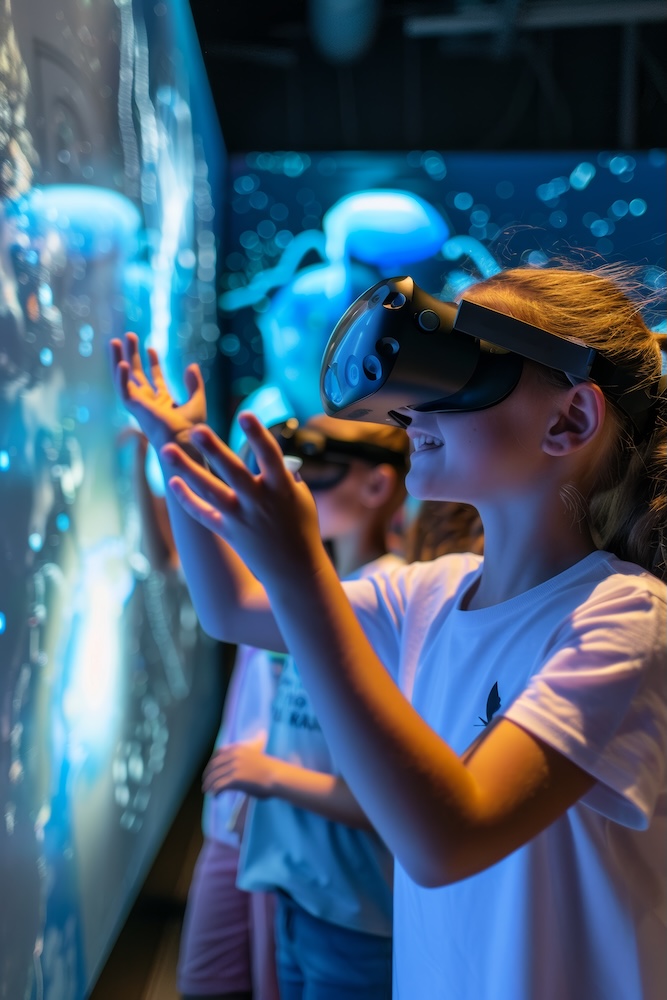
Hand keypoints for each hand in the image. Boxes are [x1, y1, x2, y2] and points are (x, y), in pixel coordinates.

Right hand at [110, 332, 205, 450]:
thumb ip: (194, 385)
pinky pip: (124, 391)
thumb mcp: (197, 402)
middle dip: (132, 355)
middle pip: (136, 375)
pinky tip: (123, 363)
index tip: (151, 348)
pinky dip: (121, 378)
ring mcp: (140, 406)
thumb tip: (191, 366)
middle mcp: (148, 404)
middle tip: (129, 336)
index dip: (152, 363)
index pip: (153, 380)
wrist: (185, 444)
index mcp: (162, 404)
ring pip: (124, 380)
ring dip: (119, 361)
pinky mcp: (135, 409)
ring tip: (116, 341)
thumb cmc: (191, 431)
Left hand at [160, 411, 323, 584]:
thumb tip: (281, 458)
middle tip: (194, 428)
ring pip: (210, 491)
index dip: (257, 434)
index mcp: (283, 488)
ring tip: (167, 450)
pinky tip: (171, 482)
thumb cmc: (303, 531)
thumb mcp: (304, 499)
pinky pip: (203, 514)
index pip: (270, 455)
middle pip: (233, 471)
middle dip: (214, 449)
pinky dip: (187, 499)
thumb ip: (289, 476)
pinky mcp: (228, 533)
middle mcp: (260, 501)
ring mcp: (242, 518)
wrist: (295, 572)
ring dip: (187, 469)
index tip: (245, 414)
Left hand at [202, 738, 276, 798]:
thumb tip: (261, 733)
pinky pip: (218, 786)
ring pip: (214, 777)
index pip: (218, 753)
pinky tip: (216, 797)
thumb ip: (252, 747)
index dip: (211, 764)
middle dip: (208, 776)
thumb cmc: (270, 767)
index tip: (210, 772)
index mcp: (238, 748)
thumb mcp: (258, 751)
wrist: (276, 776)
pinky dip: (215, 792)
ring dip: (209, 786)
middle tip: (205, 785)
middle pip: (213, 766)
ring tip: (209, 793)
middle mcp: (233, 755)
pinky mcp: (235, 779)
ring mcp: (233, 766)